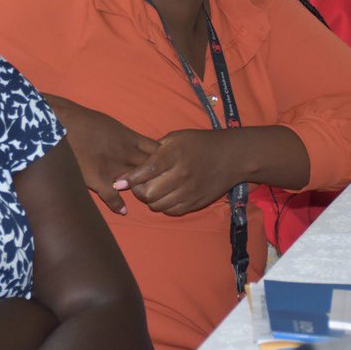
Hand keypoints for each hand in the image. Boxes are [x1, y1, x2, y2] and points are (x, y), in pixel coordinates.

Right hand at [43, 94, 158, 214]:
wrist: (62, 122)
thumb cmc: (85, 120)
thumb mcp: (112, 124)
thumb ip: (126, 137)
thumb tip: (135, 145)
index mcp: (131, 138)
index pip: (157, 153)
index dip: (161, 161)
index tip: (160, 167)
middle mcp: (127, 154)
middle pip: (151, 170)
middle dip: (155, 177)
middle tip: (155, 185)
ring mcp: (114, 168)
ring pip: (136, 184)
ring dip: (138, 190)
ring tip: (139, 197)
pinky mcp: (99, 180)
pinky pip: (113, 197)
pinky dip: (118, 205)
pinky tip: (122, 210)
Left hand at [114, 129, 239, 215]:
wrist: (232, 157)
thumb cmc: (200, 143)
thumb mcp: (177, 137)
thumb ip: (155, 149)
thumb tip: (135, 160)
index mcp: (174, 156)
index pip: (147, 170)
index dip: (130, 178)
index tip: (118, 182)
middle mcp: (182, 175)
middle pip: (149, 193)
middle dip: (138, 191)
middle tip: (136, 185)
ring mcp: (190, 191)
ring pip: (158, 205)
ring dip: (150, 200)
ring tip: (150, 191)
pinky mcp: (196, 203)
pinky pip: (172, 211)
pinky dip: (163, 206)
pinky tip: (164, 197)